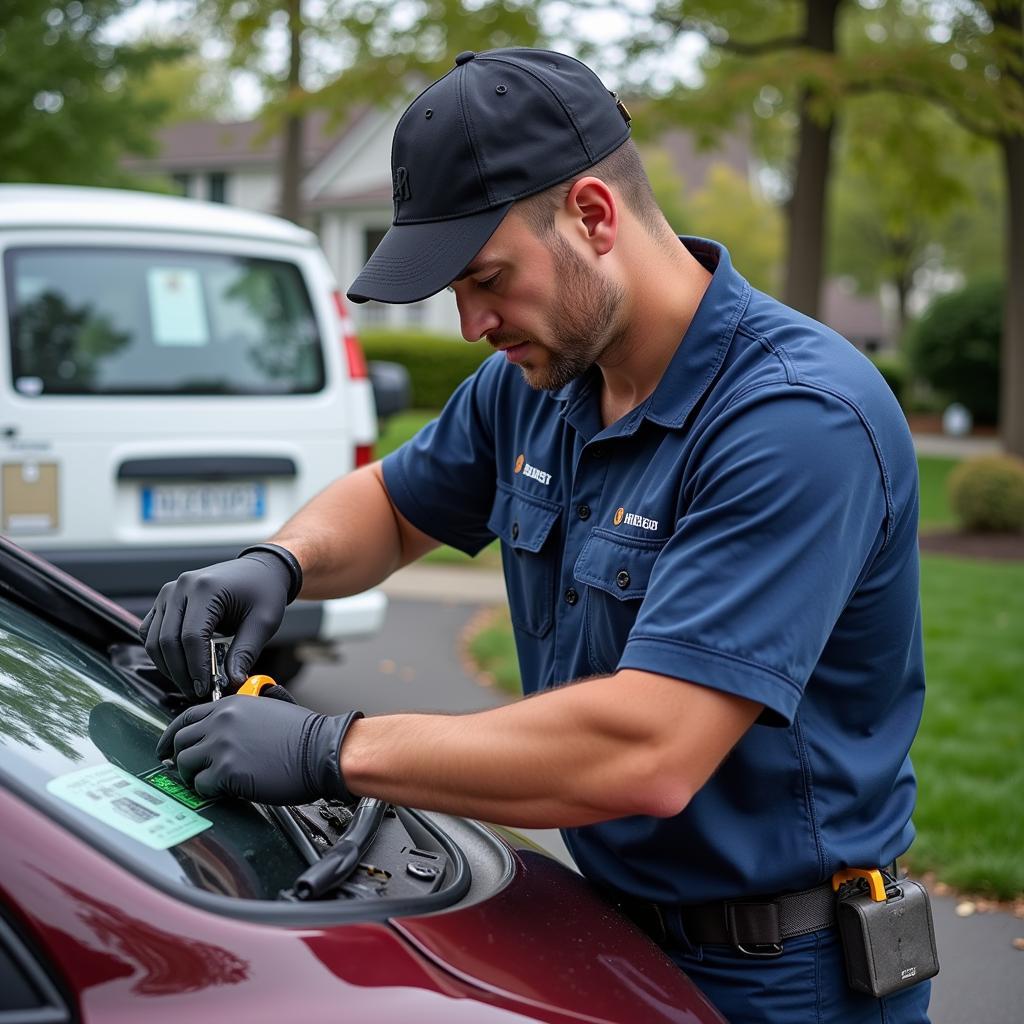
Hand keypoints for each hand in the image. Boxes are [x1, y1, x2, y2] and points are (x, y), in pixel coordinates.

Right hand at [140, 552, 291, 700]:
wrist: (259, 569)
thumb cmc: (264, 592)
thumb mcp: (264, 621)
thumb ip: (246, 651)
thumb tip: (233, 682)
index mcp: (206, 588)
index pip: (192, 637)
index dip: (196, 667)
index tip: (206, 688)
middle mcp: (181, 587)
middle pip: (168, 640)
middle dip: (181, 672)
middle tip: (197, 692)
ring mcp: (169, 592)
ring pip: (154, 639)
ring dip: (168, 666)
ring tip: (190, 683)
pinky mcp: (164, 600)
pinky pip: (150, 631)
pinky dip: (161, 652)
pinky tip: (180, 666)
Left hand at [156, 695, 363, 804]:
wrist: (322, 751)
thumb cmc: (305, 735)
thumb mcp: (270, 707)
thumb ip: (243, 711)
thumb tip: (227, 724)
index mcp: (230, 705)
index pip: (185, 718)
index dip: (172, 736)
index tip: (167, 748)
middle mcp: (221, 722)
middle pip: (180, 742)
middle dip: (181, 760)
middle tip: (190, 772)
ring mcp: (222, 746)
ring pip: (185, 765)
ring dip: (195, 777)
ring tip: (212, 782)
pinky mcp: (227, 771)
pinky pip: (202, 786)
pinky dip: (210, 791)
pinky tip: (226, 789)